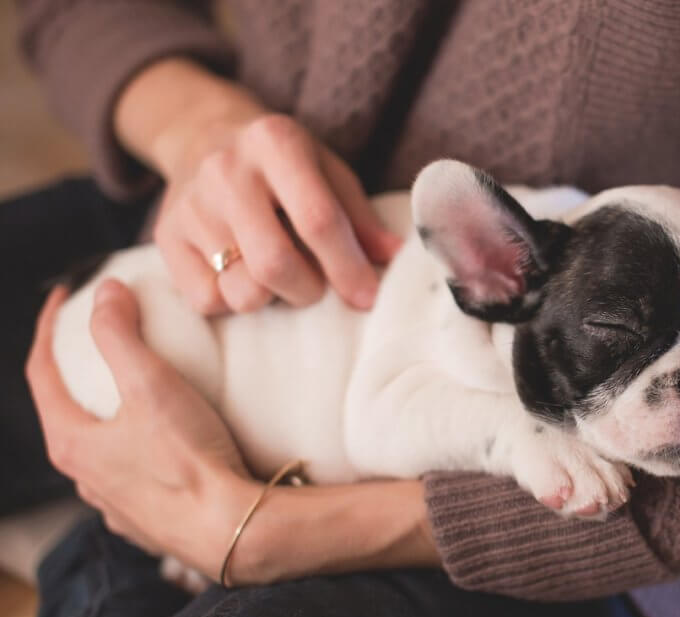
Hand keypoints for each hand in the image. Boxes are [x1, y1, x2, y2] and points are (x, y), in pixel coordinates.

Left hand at [27, 282, 439, 583]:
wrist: (233, 529)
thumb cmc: (189, 459)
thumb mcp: (152, 385)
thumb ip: (121, 335)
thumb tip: (106, 292)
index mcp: (72, 443)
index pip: (41, 373)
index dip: (48, 328)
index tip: (65, 297)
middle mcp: (84, 479)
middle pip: (67, 412)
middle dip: (78, 373)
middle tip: (101, 341)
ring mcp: (115, 505)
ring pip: (101, 449)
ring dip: (109, 415)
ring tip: (138, 392)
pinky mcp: (149, 522)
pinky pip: (133, 476)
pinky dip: (139, 449)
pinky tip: (166, 444)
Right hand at [117, 59, 400, 314]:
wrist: (200, 134)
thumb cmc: (281, 163)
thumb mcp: (327, 171)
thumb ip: (360, 217)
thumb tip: (396, 258)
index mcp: (276, 143)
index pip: (318, 220)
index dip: (347, 267)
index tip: (367, 297)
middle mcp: (226, 170)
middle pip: (275, 264)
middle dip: (308, 290)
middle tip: (316, 285)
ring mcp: (190, 205)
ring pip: (241, 290)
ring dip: (271, 297)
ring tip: (276, 274)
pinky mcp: (165, 237)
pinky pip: (206, 300)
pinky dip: (232, 300)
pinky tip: (240, 273)